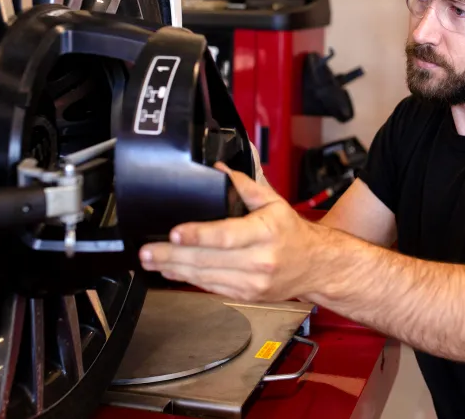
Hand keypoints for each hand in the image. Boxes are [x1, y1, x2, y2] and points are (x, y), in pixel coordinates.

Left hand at [138, 162, 329, 301]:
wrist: (316, 266)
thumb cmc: (293, 233)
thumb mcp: (275, 202)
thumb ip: (245, 185)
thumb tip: (218, 169)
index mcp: (265, 233)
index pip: (227, 235)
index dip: (198, 236)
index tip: (176, 233)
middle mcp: (259, 260)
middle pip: (208, 260)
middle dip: (173, 255)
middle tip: (148, 251)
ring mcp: (252, 282)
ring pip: (206, 277)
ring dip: (175, 269)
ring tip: (151, 260)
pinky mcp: (246, 295)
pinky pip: (211, 288)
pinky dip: (189, 279)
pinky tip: (172, 271)